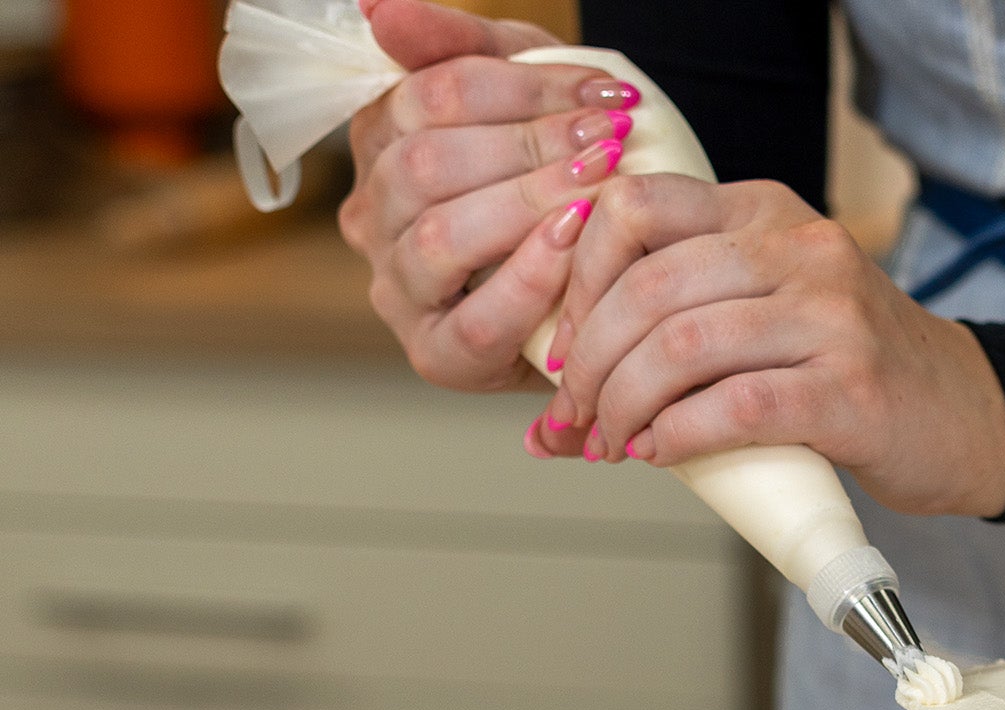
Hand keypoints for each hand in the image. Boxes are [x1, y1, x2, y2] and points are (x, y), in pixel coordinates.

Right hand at [337, 0, 639, 391]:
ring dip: (528, 205)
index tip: (600, 92)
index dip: (518, 88)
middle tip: (609, 138)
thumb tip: (376, 8)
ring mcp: (398, 293)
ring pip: (439, 237)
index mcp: (379, 147)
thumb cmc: (558, 191)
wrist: (599, 294)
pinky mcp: (437, 357)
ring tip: (599, 184)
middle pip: (425, 165)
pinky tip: (577, 245)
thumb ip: (461, 51)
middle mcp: (372, 220)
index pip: (423, 97)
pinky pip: (475, 319)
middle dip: (529, 146)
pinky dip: (529, 277)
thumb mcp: (523, 104)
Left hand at [529, 177, 1004, 517]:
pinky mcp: (851, 392)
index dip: (578, 283)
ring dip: (624, 405)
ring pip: (681, 345)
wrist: (964, 417)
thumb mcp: (773, 308)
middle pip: (647, 285)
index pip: (633, 208)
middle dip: (588, 362)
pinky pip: (736, 406)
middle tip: (577, 415)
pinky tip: (662, 453)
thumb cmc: (853, 373)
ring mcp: (831, 317)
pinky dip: (679, 436)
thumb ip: (689, 315)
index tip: (565, 349)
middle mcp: (799, 249)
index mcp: (766, 212)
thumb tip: (564, 381)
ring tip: (614, 442)